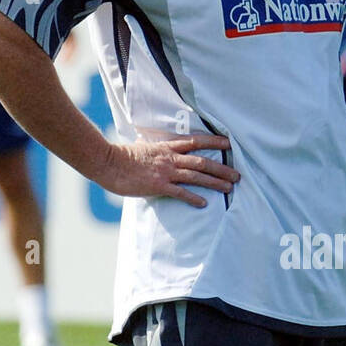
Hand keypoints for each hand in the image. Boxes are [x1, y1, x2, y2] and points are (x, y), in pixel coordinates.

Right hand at [98, 133, 239, 206]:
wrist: (108, 162)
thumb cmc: (122, 156)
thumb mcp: (143, 147)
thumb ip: (155, 149)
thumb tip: (156, 148)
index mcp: (167, 147)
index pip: (196, 141)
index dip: (214, 142)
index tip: (229, 143)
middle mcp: (170, 158)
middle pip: (203, 161)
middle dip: (222, 168)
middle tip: (237, 175)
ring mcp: (166, 172)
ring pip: (197, 176)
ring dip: (215, 182)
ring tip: (229, 188)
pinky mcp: (159, 186)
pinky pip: (181, 192)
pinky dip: (193, 198)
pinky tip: (204, 204)